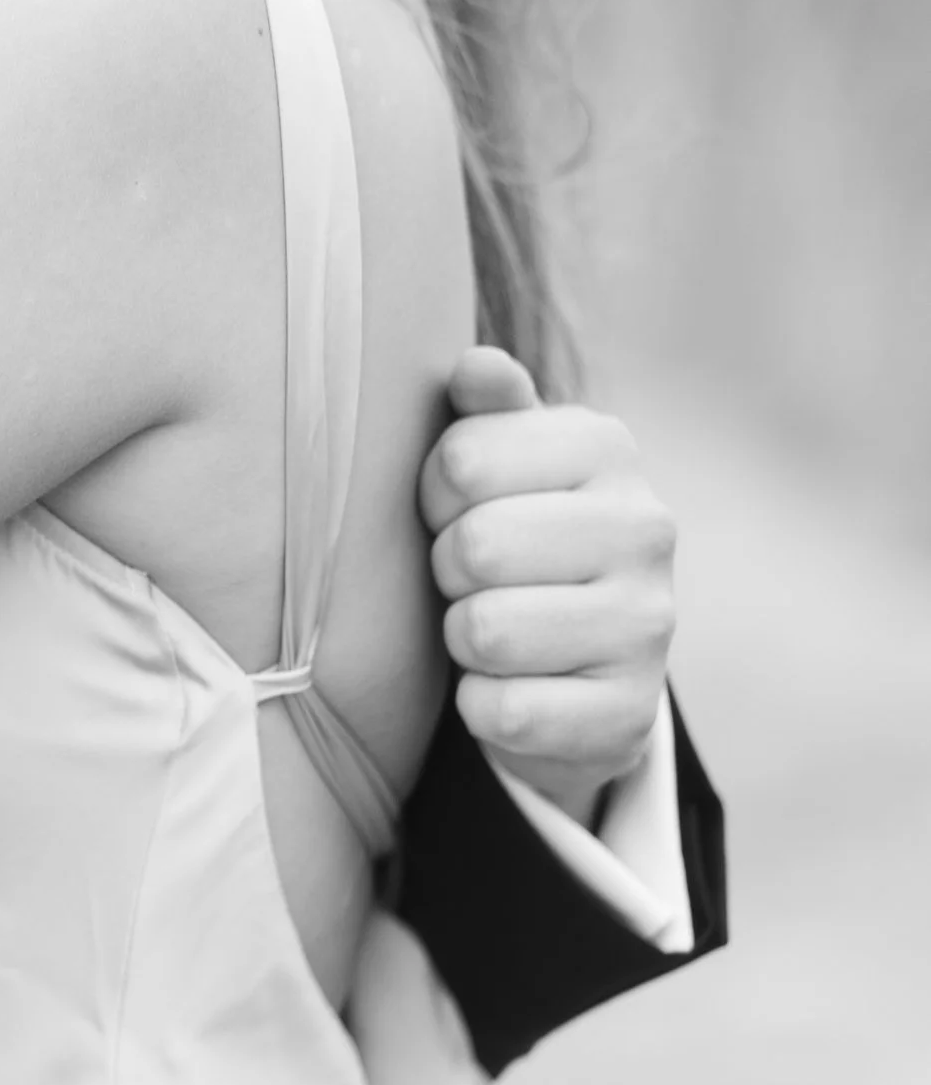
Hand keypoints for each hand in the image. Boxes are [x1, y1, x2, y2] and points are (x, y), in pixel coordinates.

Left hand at [421, 347, 676, 825]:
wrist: (576, 668)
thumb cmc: (516, 539)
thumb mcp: (498, 463)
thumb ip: (485, 410)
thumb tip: (476, 368)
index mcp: (607, 447)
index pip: (462, 459)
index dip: (434, 494)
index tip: (457, 509)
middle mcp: (648, 528)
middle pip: (476, 546)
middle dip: (448, 571)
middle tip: (473, 579)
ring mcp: (649, 626)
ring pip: (485, 632)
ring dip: (462, 640)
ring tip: (493, 629)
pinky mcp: (628, 717)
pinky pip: (503, 713)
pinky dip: (481, 708)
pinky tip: (511, 688)